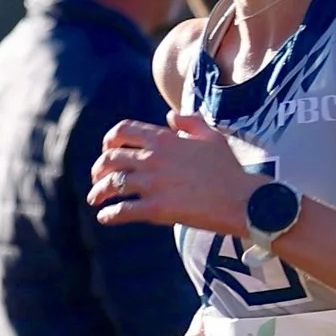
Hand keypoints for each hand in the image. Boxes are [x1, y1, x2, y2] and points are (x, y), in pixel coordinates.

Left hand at [91, 112, 257, 233]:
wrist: (240, 199)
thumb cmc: (228, 168)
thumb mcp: (211, 136)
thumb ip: (189, 122)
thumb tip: (170, 117)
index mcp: (164, 139)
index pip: (123, 131)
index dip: (109, 140)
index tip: (107, 149)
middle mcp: (154, 159)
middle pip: (110, 158)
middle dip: (98, 169)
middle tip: (96, 179)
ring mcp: (154, 184)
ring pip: (113, 184)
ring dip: (98, 192)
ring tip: (95, 199)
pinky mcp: (157, 208)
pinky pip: (124, 210)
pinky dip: (110, 215)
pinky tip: (105, 218)